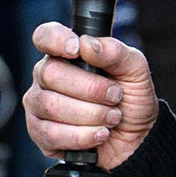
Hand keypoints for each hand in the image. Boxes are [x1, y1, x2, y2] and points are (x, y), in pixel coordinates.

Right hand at [22, 22, 157, 170]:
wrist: (136, 139)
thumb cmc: (131, 100)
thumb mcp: (135, 71)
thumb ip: (115, 52)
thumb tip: (87, 44)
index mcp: (66, 55)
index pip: (45, 37)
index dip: (55, 40)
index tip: (76, 49)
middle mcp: (46, 77)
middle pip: (50, 74)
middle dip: (91, 89)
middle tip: (114, 96)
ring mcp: (39, 106)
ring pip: (51, 106)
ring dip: (91, 115)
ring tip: (112, 118)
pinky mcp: (40, 134)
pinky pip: (51, 134)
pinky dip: (82, 136)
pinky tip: (99, 135)